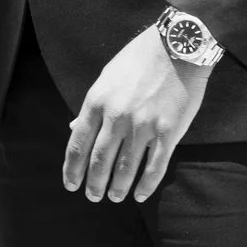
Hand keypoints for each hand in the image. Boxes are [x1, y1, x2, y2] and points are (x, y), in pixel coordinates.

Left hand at [64, 22, 210, 202]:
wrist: (176, 48)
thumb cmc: (138, 60)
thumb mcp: (106, 78)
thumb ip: (92, 107)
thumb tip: (75, 129)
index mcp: (96, 102)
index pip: (78, 144)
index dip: (73, 168)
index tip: (70, 183)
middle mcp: (116, 117)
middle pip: (99, 160)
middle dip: (93, 182)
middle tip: (92, 197)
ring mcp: (143, 126)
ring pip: (126, 167)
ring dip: (117, 187)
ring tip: (113, 198)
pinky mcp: (169, 131)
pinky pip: (155, 166)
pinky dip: (146, 184)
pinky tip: (141, 195)